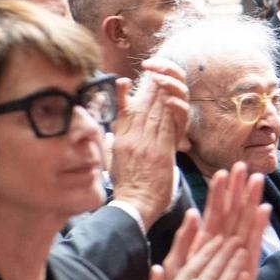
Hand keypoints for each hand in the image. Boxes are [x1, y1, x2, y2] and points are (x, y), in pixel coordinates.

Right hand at [108, 58, 189, 225]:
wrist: (133, 205)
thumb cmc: (126, 188)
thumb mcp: (112, 163)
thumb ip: (112, 147)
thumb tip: (109, 138)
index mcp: (119, 141)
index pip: (125, 113)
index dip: (130, 96)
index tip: (133, 82)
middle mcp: (131, 139)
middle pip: (140, 109)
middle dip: (148, 91)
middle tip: (154, 74)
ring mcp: (145, 144)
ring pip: (153, 115)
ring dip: (160, 96)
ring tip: (163, 80)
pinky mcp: (160, 152)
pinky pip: (165, 127)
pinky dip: (168, 112)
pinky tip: (171, 99)